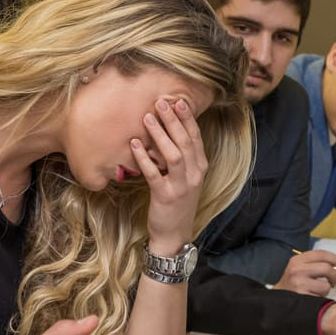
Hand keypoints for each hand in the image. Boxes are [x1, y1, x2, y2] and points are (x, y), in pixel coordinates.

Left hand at [134, 98, 207, 254]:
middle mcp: (194, 174)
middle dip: (173, 120)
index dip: (187, 118)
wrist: (174, 234)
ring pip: (173, 155)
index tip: (178, 100)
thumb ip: (181, 156)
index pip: (196, 137)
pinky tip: (135, 144)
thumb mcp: (185, 177)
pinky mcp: (165, 196)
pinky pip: (154, 174)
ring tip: (147, 118)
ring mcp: (181, 186)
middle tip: (161, 102)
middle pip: (185, 141)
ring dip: (160, 135)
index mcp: (200, 167)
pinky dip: (144, 158)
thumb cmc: (177, 202)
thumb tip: (167, 130)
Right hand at [276, 250, 335, 294]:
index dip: (335, 259)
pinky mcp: (302, 295)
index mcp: (297, 260)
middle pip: (326, 268)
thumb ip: (315, 264)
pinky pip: (322, 294)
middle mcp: (296, 269)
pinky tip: (315, 296)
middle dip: (335, 276)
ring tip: (320, 290)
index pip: (321, 254)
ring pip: (326, 283)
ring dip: (327, 289)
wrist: (278, 301)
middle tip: (334, 282)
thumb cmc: (293, 285)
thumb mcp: (299, 269)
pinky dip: (322, 296)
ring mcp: (298, 282)